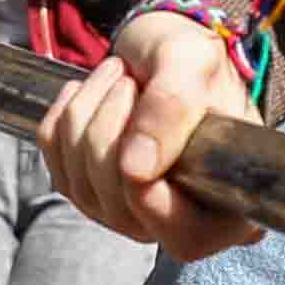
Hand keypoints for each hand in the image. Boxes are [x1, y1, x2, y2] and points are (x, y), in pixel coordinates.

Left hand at [44, 5, 259, 259]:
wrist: (161, 50)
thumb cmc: (190, 60)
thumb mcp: (192, 63)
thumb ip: (173, 108)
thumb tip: (135, 170)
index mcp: (228, 204)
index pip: (185, 235)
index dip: (151, 196)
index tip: (137, 138)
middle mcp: (179, 220)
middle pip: (122, 211)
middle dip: (110, 135)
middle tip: (129, 81)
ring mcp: (131, 212)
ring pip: (83, 189)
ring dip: (86, 118)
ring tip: (117, 78)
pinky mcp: (90, 192)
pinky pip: (57, 169)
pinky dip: (63, 120)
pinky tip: (90, 93)